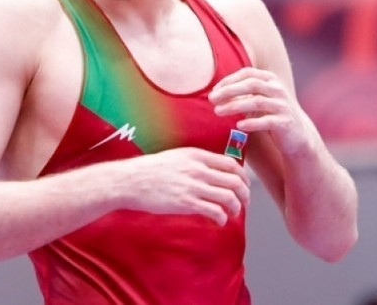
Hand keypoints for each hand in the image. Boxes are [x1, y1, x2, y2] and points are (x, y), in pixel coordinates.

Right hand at [121, 147, 249, 225]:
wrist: (130, 181)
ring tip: (233, 214)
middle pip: (235, 181)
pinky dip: (222, 218)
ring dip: (236, 208)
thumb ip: (197, 162)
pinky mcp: (186, 202)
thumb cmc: (151, 170)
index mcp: (197, 155)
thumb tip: (213, 173)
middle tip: (244, 203)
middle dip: (245, 194)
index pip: (231, 165)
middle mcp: (198, 169)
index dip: (243, 177)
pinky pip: (215, 211)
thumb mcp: (177, 157)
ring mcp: (193, 186)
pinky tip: (219, 221)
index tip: (244, 186)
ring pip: (229, 197)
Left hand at [209, 67, 311, 154]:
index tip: (214, 91)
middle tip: (211, 99)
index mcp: (270, 79)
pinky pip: (267, 121)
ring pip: (257, 102)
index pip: (247, 73)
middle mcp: (278, 89)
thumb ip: (240, 94)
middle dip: (229, 91)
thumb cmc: (270, 115)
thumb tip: (214, 94)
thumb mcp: (257, 100)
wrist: (297, 135)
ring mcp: (283, 105)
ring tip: (218, 111)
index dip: (229, 80)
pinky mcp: (286, 122)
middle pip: (251, 85)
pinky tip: (238, 125)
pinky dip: (252, 123)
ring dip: (235, 106)